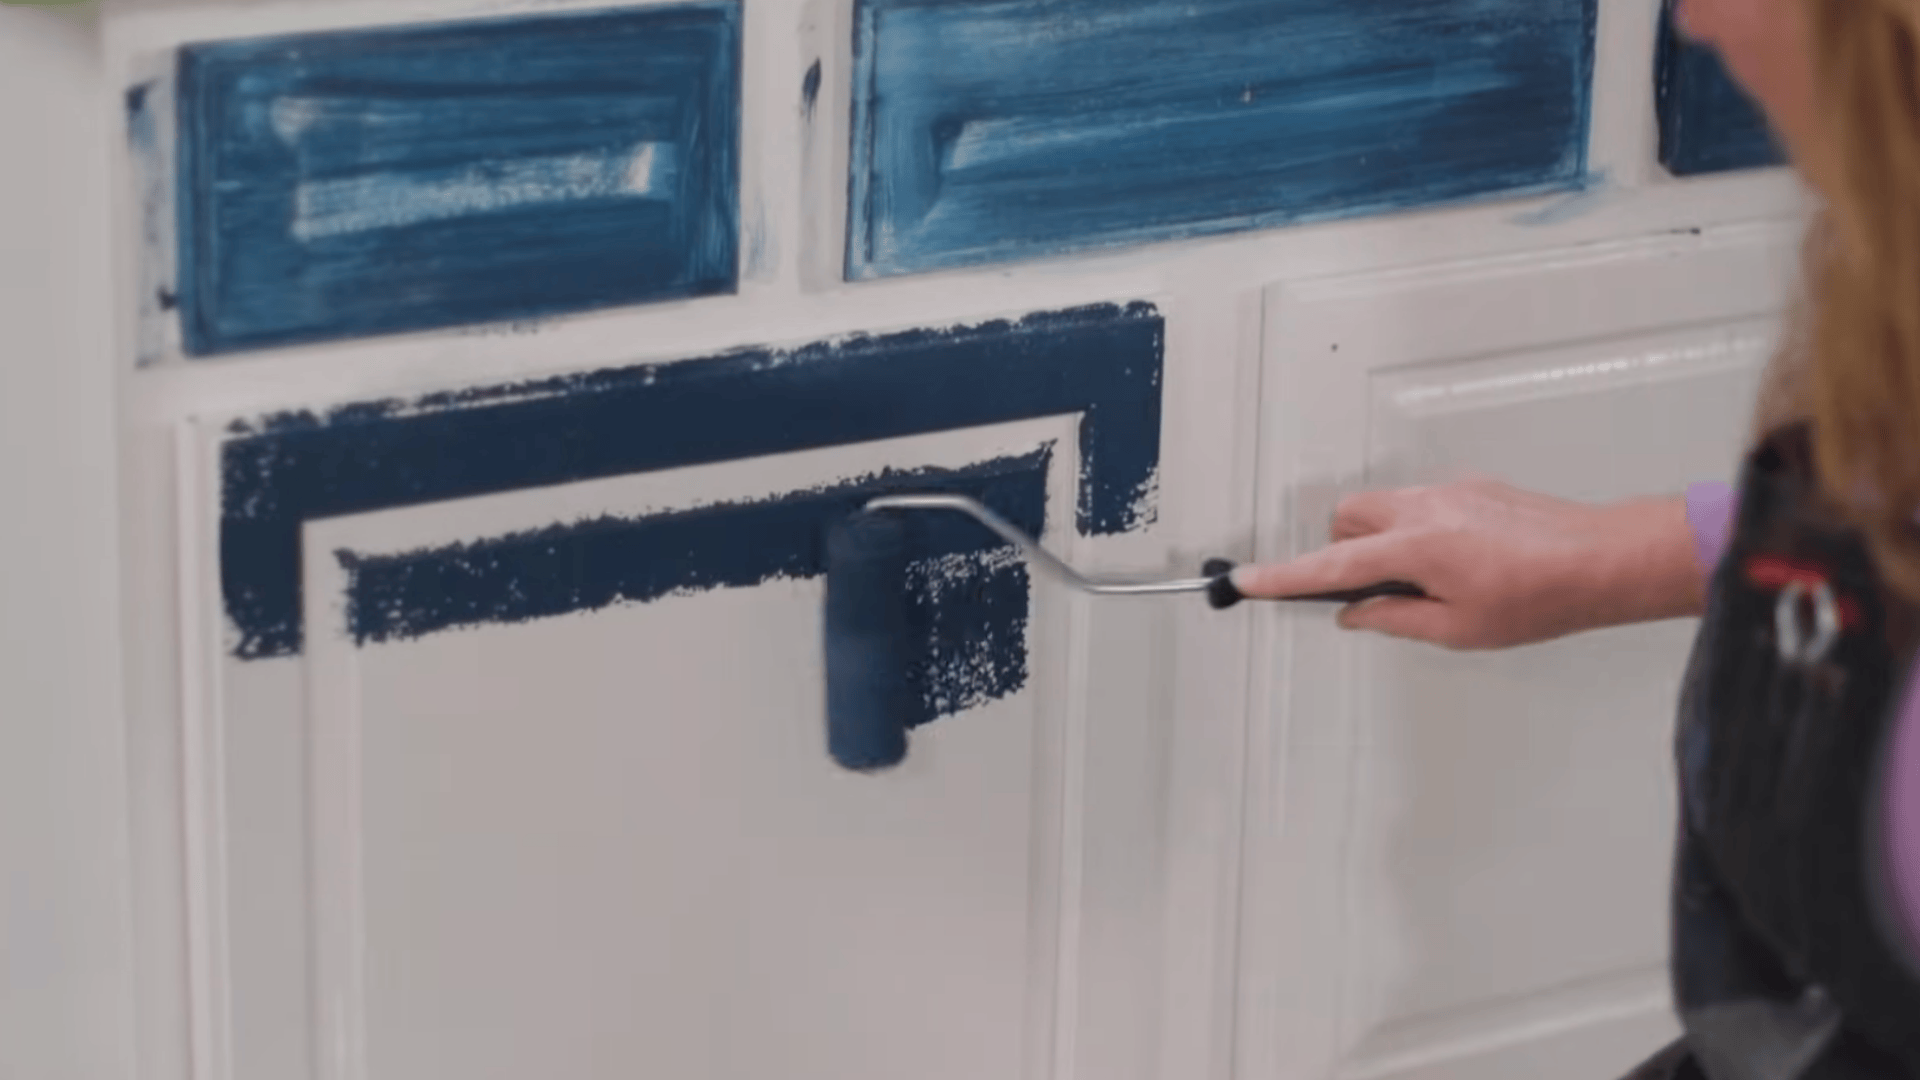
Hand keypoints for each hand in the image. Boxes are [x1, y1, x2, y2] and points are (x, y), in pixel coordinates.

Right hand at [1229, 478, 1705, 649]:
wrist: (1601, 560)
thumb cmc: (1541, 597)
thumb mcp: (1458, 629)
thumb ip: (1394, 619)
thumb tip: (1356, 613)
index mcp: (1414, 549)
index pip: (1329, 566)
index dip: (1283, 577)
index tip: (1247, 580)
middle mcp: (1423, 509)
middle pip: (1345, 517)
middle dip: (1340, 550)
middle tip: (1370, 591)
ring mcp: (1447, 492)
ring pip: (1381, 507)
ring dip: (1379, 540)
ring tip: (1421, 582)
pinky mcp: (1471, 488)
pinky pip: (1420, 504)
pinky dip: (1416, 531)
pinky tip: (1458, 564)